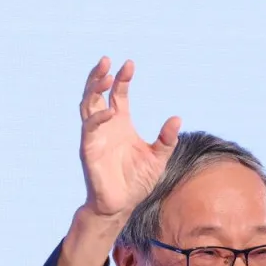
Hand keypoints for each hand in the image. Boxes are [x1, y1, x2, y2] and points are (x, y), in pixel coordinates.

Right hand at [77, 57, 180, 220]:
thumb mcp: (158, 158)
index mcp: (121, 123)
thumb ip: (166, 139)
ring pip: (87, 105)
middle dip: (99, 76)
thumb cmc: (137, 182)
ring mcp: (95, 136)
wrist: (122, 205)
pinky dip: (99, 117)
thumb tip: (178, 118)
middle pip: (97, 93)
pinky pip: (90, 128)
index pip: (118, 94)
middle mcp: (106, 126)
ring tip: (105, 75)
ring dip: (93, 89)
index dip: (123, 78)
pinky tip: (111, 110)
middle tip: (106, 60)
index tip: (130, 64)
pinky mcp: (89, 149)